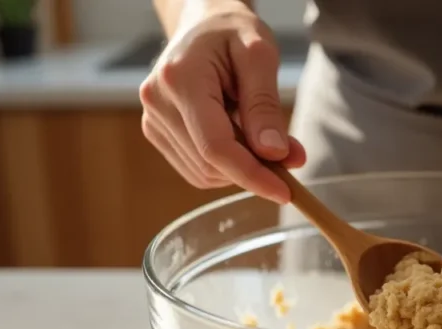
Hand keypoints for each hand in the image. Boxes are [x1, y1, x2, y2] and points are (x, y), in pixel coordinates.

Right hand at [139, 1, 305, 201]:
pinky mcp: (157, 132)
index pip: (215, 146)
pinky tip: (234, 133)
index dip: (252, 175)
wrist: (204, 24)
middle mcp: (157, 102)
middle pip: (211, 164)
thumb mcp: (260, 56)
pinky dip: (224, 165)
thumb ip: (265, 106)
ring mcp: (152, 119)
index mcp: (180, 78)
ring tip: (253, 128)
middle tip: (288, 152)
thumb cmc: (233, 32)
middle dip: (254, 169)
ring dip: (239, 166)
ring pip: (204, 173)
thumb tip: (273, 154)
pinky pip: (197, 169)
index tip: (286, 192)